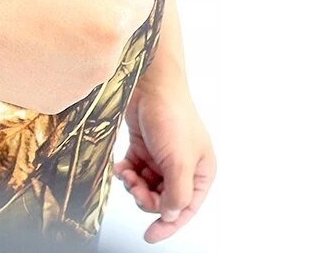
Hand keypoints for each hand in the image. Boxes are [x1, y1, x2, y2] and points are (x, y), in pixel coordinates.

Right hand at [0, 0, 153, 113]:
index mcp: (111, 19)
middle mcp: (104, 61)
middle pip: (113, 22)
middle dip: (88, 3)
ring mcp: (78, 86)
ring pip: (90, 49)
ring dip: (72, 31)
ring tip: (29, 12)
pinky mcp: (52, 101)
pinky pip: (66, 73)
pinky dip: (51, 58)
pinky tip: (20, 39)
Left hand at [114, 73, 215, 242]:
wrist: (150, 84)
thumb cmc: (172, 116)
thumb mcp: (179, 161)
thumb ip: (176, 193)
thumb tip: (170, 215)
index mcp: (200, 173)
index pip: (185, 208)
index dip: (168, 224)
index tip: (150, 236)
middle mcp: (182, 167)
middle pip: (162, 199)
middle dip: (146, 197)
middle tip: (135, 187)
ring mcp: (161, 157)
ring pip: (146, 186)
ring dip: (134, 184)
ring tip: (127, 174)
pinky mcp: (143, 147)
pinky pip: (133, 170)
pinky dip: (126, 172)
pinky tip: (121, 166)